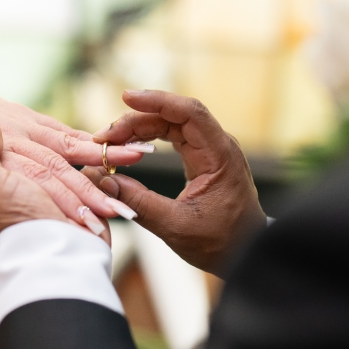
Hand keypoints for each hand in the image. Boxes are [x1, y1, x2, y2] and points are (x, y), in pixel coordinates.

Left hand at [0, 69, 144, 225]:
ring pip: (65, 144)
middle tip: (124, 206)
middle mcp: (5, 139)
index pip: (33, 187)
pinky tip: (108, 140)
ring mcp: (17, 123)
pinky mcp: (22, 113)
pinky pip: (57, 127)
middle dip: (91, 190)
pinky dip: (84, 136)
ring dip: (100, 155)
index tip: (92, 224)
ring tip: (136, 158)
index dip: (63, 206)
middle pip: (57, 169)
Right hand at [86, 90, 265, 275]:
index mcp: (220, 156)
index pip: (189, 113)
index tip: (126, 97)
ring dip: (139, 128)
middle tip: (104, 136)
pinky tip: (128, 145)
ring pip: (170, 124)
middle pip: (173, 116)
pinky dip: (148, 138)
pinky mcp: (201, 157)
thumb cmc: (220, 242)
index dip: (157, 101)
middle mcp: (217, 145)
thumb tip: (103, 183)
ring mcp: (209, 149)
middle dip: (137, 119)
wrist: (246, 252)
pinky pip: (172, 136)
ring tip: (109, 141)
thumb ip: (139, 203)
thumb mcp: (176, 226)